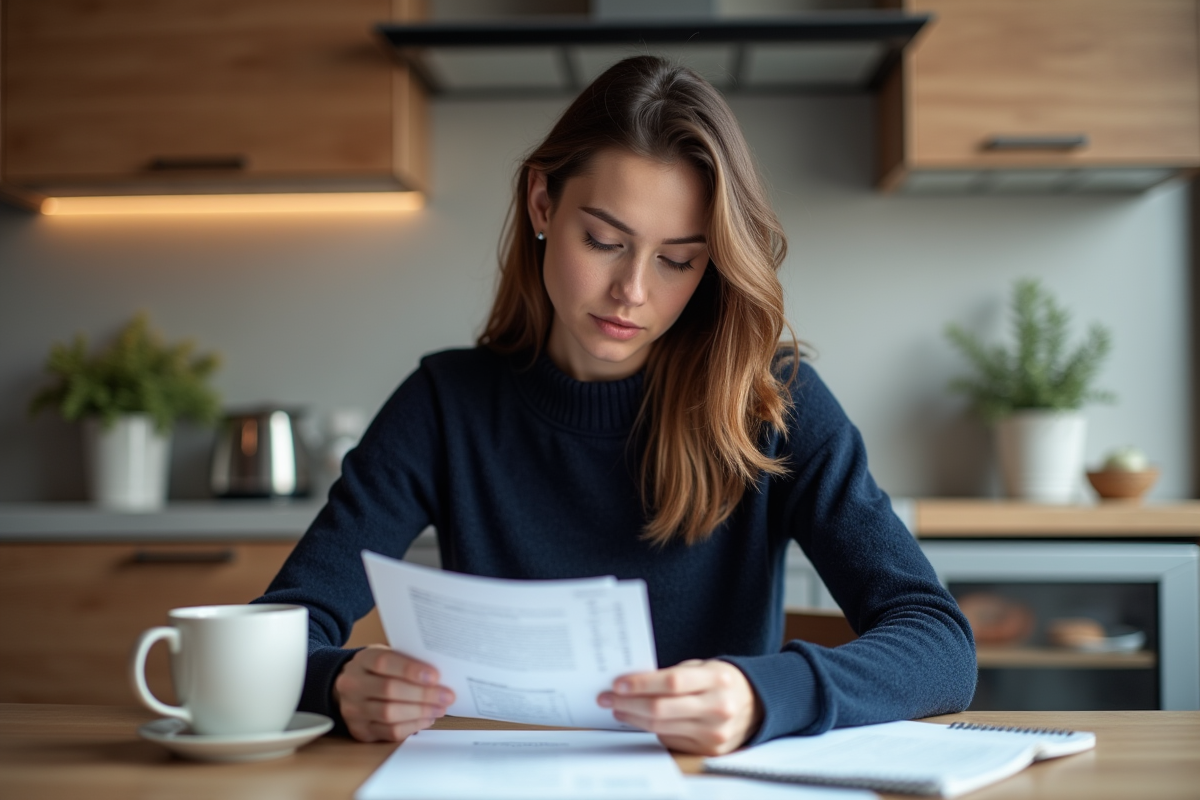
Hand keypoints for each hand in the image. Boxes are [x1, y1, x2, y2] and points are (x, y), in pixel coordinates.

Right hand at [334, 645, 455, 742]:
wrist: (351, 688)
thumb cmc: (380, 670)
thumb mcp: (389, 656)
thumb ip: (408, 662)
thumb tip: (440, 676)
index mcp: (362, 660)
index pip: (384, 662)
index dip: (410, 670)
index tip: (435, 676)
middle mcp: (352, 684)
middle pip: (389, 690)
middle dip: (422, 694)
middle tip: (447, 696)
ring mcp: (353, 709)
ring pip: (389, 713)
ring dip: (420, 712)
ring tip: (440, 708)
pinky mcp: (360, 730)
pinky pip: (389, 732)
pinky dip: (412, 726)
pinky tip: (427, 719)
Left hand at [596, 659, 762, 754]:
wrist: (757, 704)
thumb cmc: (722, 681)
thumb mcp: (704, 668)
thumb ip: (674, 675)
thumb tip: (632, 682)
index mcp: (717, 679)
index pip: (672, 682)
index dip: (641, 683)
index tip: (618, 683)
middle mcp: (718, 708)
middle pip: (662, 708)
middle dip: (628, 702)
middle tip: (607, 697)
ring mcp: (714, 733)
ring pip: (662, 727)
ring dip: (633, 717)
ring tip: (617, 707)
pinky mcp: (709, 750)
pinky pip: (670, 740)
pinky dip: (650, 729)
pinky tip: (638, 719)